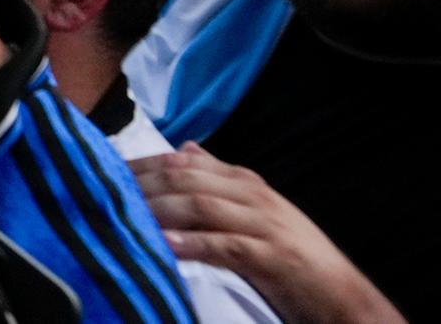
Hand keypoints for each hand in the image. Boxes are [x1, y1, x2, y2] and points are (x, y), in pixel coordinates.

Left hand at [129, 143, 403, 322]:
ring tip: (122, 214)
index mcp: (245, 183)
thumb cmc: (288, 253)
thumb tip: (185, 148)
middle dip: (141, 183)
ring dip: (158, 209)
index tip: (102, 170)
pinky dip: (193, 243)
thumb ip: (219, 178)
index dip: (142, 164)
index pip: (184, 162)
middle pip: (186, 179)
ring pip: (201, 206)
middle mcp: (253, 196)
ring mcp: (264, 225)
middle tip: (100, 190)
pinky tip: (165, 244)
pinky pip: (226, 246)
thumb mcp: (253, 209)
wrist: (340, 292)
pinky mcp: (272, 258)